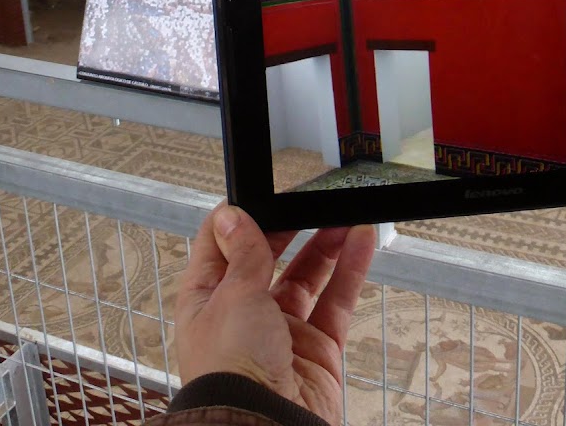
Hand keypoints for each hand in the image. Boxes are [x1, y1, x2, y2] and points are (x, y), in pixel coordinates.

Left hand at [175, 203, 375, 424]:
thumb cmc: (231, 372)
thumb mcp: (233, 296)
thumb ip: (244, 254)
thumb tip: (233, 215)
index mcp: (205, 300)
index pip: (219, 247)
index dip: (239, 219)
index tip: (259, 194)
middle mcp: (241, 315)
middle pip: (267, 259)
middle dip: (288, 229)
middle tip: (308, 202)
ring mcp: (281, 332)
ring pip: (307, 276)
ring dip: (324, 244)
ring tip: (343, 216)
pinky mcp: (317, 348)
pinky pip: (335, 301)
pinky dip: (349, 270)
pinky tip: (360, 242)